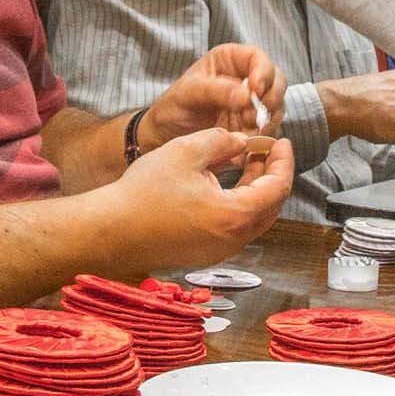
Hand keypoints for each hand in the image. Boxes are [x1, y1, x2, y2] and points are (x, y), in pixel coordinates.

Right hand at [111, 128, 294, 269]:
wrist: (111, 230)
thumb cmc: (143, 193)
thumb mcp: (187, 151)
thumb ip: (222, 142)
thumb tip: (240, 143)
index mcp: (234, 216)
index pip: (278, 188)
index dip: (283, 160)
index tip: (280, 141)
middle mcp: (233, 240)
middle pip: (271, 206)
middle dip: (273, 174)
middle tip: (266, 149)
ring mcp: (219, 251)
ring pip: (253, 218)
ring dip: (255, 189)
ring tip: (246, 161)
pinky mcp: (204, 254)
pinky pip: (233, 227)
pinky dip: (238, 203)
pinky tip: (223, 182)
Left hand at [142, 44, 286, 146]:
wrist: (164, 138)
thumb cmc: (173, 108)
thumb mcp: (188, 94)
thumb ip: (215, 90)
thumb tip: (245, 95)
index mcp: (230, 61)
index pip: (258, 58)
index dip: (264, 72)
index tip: (257, 90)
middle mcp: (246, 80)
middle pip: (276, 82)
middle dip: (271, 99)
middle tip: (258, 115)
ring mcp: (252, 105)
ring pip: (276, 108)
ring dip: (267, 121)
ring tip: (247, 131)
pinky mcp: (252, 127)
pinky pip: (268, 130)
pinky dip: (261, 138)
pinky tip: (245, 143)